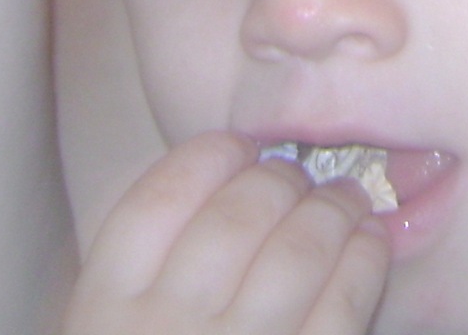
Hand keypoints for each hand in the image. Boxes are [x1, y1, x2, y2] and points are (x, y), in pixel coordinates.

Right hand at [61, 135, 390, 334]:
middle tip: (298, 177)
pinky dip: (363, 259)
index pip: (152, 203)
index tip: (234, 149)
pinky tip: (368, 246)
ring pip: (297, 247)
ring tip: (345, 201)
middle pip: (235, 214)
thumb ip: (144, 285)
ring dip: (332, 209)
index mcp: (100, 320)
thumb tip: (221, 187)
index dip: (204, 161)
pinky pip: (342, 302)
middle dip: (279, 179)